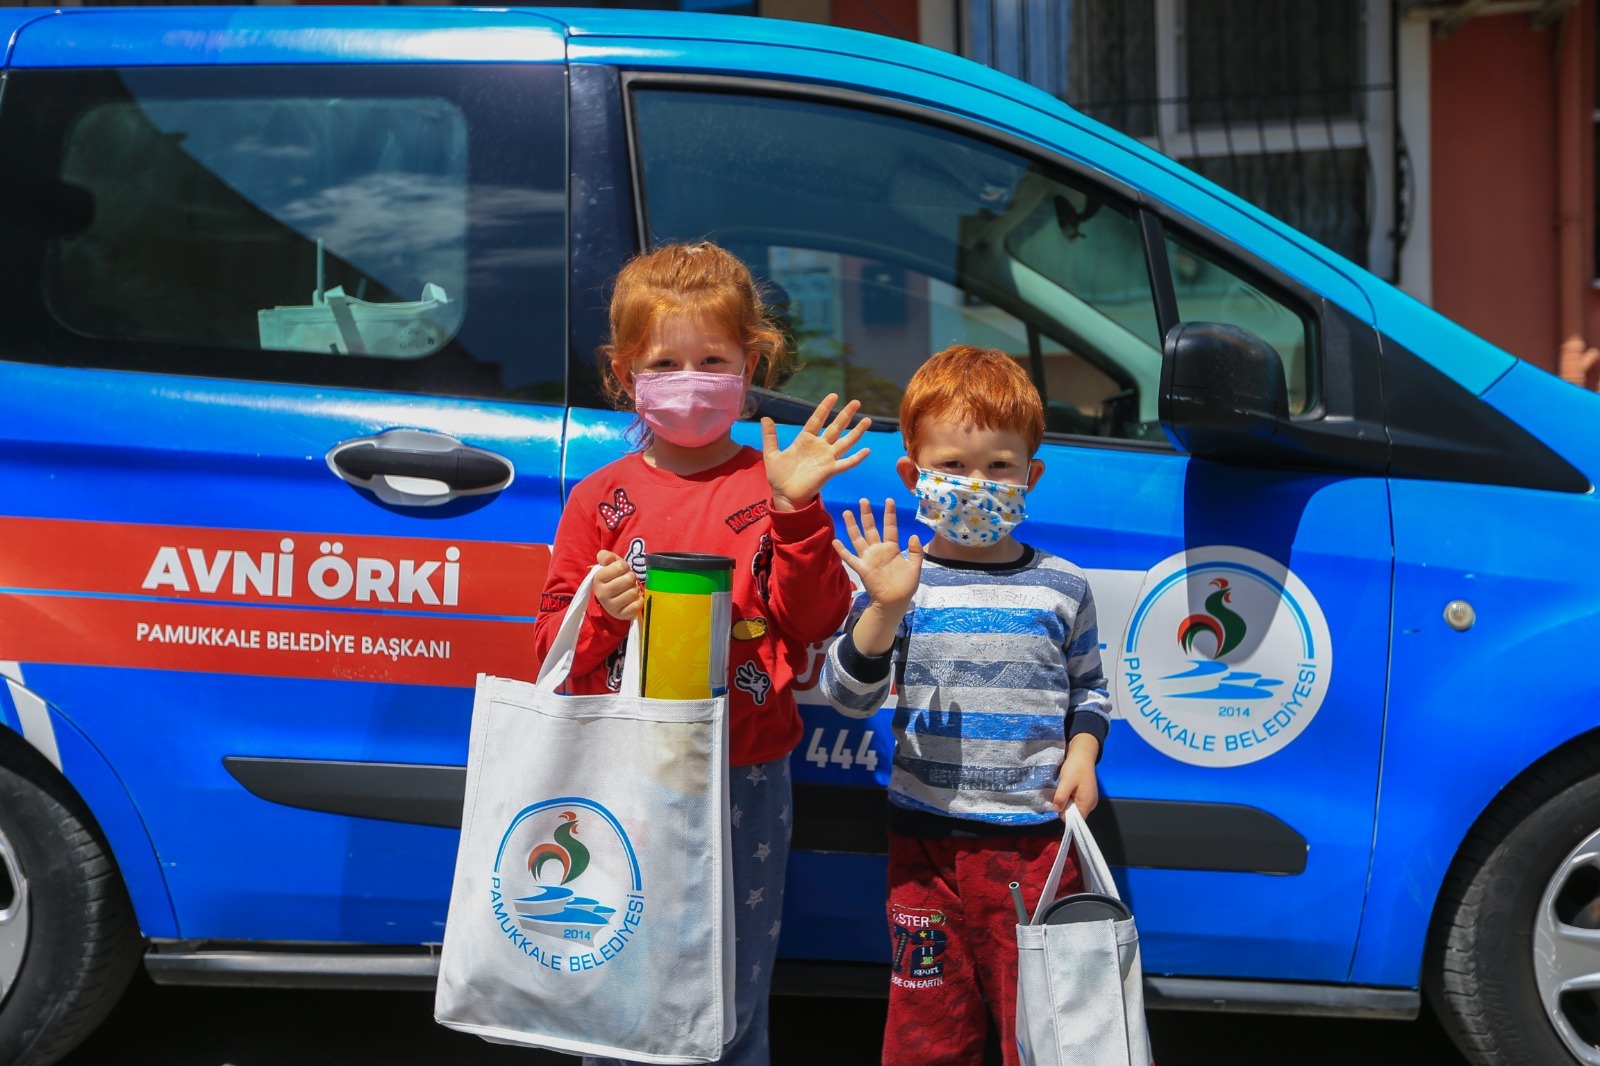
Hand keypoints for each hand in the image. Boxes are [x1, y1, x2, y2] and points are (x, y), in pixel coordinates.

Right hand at [593, 549, 640, 620]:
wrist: (612, 599)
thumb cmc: (613, 578)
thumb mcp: (608, 564)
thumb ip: (606, 556)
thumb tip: (608, 558)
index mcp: (597, 579)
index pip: (621, 566)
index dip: (624, 567)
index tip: (621, 571)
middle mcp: (601, 594)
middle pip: (629, 579)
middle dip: (631, 578)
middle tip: (627, 581)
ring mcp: (611, 606)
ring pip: (633, 592)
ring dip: (635, 589)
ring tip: (629, 590)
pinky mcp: (621, 615)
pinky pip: (637, 605)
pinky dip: (639, 600)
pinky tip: (633, 599)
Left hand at [761, 393, 870, 511]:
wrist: (784, 496)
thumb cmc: (779, 476)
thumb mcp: (772, 454)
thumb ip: (770, 436)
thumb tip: (765, 418)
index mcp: (805, 440)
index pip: (817, 420)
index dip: (824, 408)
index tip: (833, 395)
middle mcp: (819, 447)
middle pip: (835, 427)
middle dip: (846, 415)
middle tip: (856, 402)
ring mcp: (826, 458)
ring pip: (845, 442)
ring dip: (856, 432)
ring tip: (867, 420)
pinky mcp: (830, 470)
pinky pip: (846, 463)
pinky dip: (857, 458)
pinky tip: (867, 450)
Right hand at [834, 499, 922, 611]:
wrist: (895, 602)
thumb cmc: (906, 586)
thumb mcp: (915, 567)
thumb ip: (915, 551)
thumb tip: (914, 535)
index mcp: (892, 548)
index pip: (890, 527)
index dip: (890, 514)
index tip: (889, 500)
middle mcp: (878, 550)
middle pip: (871, 528)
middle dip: (867, 514)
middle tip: (864, 500)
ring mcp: (869, 558)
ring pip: (858, 538)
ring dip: (853, 526)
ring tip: (847, 512)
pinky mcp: (862, 568)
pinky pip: (850, 558)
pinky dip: (842, 550)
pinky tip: (835, 541)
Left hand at [1052, 734, 1100, 816]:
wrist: (1083, 754)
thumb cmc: (1076, 767)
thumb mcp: (1066, 782)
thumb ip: (1061, 797)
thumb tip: (1056, 810)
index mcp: (1087, 803)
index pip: (1076, 819)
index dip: (1065, 815)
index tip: (1058, 806)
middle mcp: (1091, 803)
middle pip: (1075, 814)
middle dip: (1065, 808)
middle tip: (1059, 796)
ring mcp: (1089, 799)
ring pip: (1075, 807)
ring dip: (1066, 802)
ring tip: (1062, 791)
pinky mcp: (1086, 794)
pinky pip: (1076, 801)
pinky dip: (1069, 797)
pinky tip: (1066, 789)